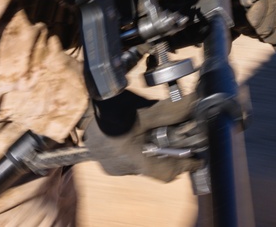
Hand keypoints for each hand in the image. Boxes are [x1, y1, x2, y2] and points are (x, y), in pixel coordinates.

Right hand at [82, 91, 200, 181]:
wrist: (78, 102)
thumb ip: (171, 111)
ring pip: (140, 162)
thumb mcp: (143, 110)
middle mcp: (120, 168)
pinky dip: (136, 148)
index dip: (184, 165)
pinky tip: (138, 134)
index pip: (165, 172)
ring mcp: (109, 165)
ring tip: (156, 133)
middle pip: (153, 167)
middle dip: (167, 154)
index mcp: (130, 160)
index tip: (197, 159)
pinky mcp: (103, 159)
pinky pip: (127, 158)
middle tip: (179, 140)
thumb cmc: (110, 107)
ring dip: (150, 150)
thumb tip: (196, 104)